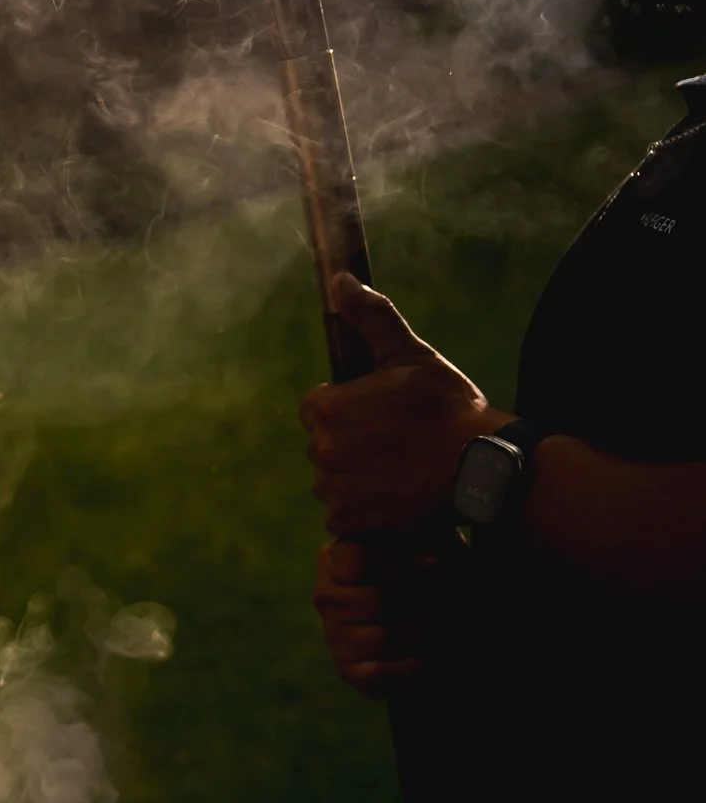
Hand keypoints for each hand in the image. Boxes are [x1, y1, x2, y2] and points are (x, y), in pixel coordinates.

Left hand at [299, 274, 505, 535]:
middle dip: (353, 442)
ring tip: (402, 470)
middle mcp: (322, 450)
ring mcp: (334, 489)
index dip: (349, 407)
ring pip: (334, 480)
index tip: (382, 413)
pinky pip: (342, 515)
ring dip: (358, 477)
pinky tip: (397, 497)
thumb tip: (340, 280)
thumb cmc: (449, 410)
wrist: (484, 469)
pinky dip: (364, 510)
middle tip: (399, 443)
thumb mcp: (411, 357)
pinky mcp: (349, 522)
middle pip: (325, 445)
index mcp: (329, 409)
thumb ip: (372, 319)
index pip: (318, 406)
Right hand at [311, 537, 433, 696]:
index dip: (402, 564)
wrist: (444, 625)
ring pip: (383, 638)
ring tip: (431, 630)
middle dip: (420, 603)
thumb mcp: (432, 548)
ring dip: (420, 636)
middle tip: (437, 602)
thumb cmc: (434, 578)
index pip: (360, 560)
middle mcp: (326, 595)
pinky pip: (379, 673)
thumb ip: (427, 543)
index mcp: (337, 558)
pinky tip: (421, 657)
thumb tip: (433, 559)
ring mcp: (333, 634)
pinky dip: (411, 668)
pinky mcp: (347, 669)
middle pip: (376, 601)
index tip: (434, 564)